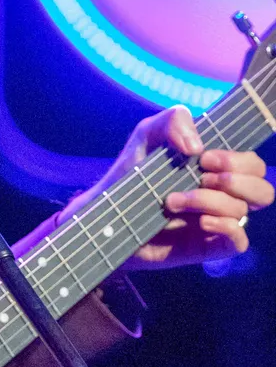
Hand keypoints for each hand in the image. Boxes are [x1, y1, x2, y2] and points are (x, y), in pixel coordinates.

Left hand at [70, 106, 271, 268]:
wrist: (107, 212)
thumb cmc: (131, 172)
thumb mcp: (148, 134)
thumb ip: (174, 120)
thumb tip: (196, 146)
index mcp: (217, 170)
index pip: (253, 165)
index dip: (239, 160)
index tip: (204, 157)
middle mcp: (223, 196)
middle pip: (263, 189)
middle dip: (234, 180)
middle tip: (198, 176)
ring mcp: (217, 221)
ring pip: (243, 211)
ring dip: (209, 201)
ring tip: (173, 200)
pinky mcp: (207, 246)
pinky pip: (239, 242)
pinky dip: (225, 228)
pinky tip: (200, 221)